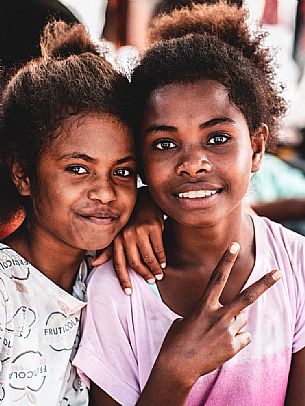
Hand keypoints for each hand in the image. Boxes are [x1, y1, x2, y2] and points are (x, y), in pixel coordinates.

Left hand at [92, 187, 164, 293]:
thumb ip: (108, 249)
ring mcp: (140, 231)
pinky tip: (163, 263)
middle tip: (151, 281)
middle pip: (134, 263)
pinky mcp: (153, 227)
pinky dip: (162, 259)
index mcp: (117, 239)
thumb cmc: (131, 221)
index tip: (128, 292)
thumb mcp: (118, 234)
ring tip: (159, 274)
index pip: (118, 264)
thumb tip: (94, 263)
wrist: (145, 201)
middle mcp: (126, 236)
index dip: (123, 279)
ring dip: (155, 269)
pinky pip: (158, 249)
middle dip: (143, 275)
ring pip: (148, 258)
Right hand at [155, 242, 280, 388]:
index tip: (235, 245)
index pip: (217, 277)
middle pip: (246, 297)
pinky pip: (243, 337)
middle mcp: (218, 316)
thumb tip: (237, 317)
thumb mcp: (190, 318)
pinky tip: (221, 345)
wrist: (177, 366)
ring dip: (234, 323)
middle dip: (264, 283)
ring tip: (217, 334)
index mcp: (204, 306)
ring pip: (242, 320)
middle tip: (279, 272)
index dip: (226, 260)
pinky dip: (236, 340)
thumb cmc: (179, 338)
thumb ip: (214, 312)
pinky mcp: (233, 348)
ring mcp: (227, 333)